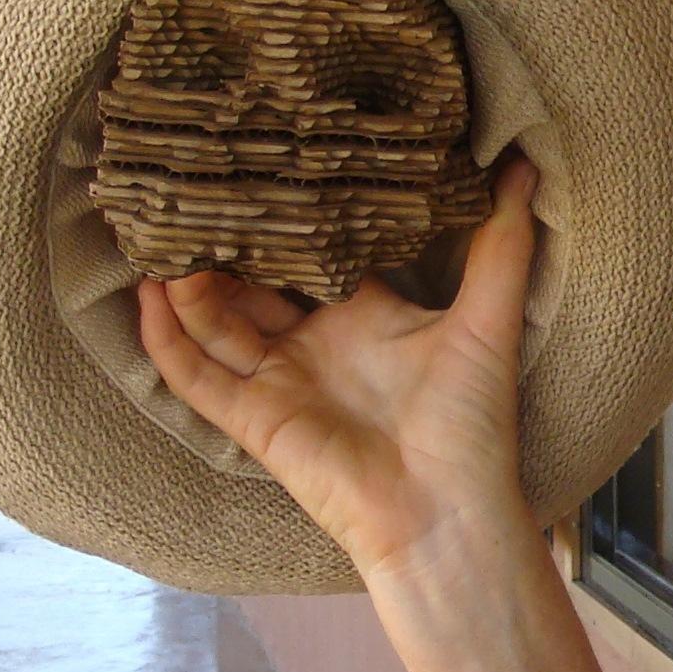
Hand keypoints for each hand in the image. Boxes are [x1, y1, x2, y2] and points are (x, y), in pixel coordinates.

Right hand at [133, 152, 542, 580]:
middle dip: (225, 242)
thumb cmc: (471, 423)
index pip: (314, 253)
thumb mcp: (487, 320)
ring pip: (215, 321)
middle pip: (254, 283)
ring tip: (160, 226)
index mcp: (364, 316)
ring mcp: (279, 382)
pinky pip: (197, 376)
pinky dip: (166, 340)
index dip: (287, 214)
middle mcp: (315, 344)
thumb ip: (501, 244)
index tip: (263, 160)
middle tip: (194, 183)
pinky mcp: (254, 420)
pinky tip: (145, 295)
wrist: (445, 512)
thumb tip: (527, 164)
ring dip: (188, 282)